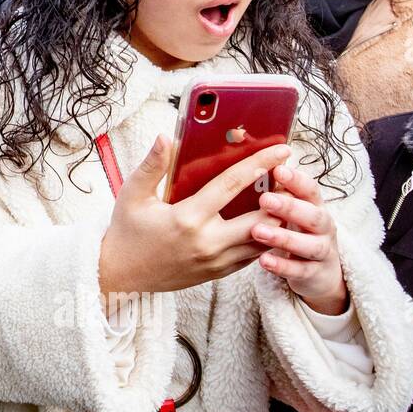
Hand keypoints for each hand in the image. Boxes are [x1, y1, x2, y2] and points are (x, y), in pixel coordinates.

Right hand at [99, 138, 288, 295]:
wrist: (120, 274)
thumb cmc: (126, 232)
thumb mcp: (133, 195)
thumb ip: (152, 166)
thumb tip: (165, 138)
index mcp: (188, 218)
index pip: (232, 185)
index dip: (260, 164)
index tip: (280, 150)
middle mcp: (207, 242)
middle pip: (262, 218)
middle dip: (282, 196)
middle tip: (292, 177)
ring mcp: (216, 261)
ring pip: (263, 241)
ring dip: (278, 219)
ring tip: (286, 198)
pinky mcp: (218, 273)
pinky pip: (253, 256)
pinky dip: (265, 238)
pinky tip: (268, 222)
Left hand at [253, 165, 348, 315]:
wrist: (321, 273)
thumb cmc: (298, 232)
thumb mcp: (293, 212)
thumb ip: (280, 193)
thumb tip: (255, 163)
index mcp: (315, 207)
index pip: (310, 190)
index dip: (297, 179)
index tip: (278, 168)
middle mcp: (323, 227)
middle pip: (313, 215)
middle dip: (290, 207)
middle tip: (265, 199)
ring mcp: (321, 252)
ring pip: (309, 245)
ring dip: (284, 237)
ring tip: (258, 231)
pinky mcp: (314, 274)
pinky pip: (300, 271)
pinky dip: (283, 266)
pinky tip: (263, 261)